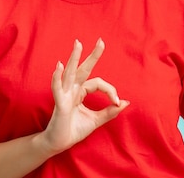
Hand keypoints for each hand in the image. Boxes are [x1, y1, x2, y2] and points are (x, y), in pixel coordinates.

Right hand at [39, 38, 128, 154]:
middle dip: (92, 56)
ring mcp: (65, 95)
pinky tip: (59, 66)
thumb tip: (125, 102)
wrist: (58, 143)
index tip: (117, 102)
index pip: (98, 83)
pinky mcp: (60, 103)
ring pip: (71, 73)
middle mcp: (72, 90)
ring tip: (78, 44)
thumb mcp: (96, 121)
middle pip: (83, 69)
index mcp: (80, 92)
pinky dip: (58, 77)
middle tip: (101, 41)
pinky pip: (58, 88)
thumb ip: (109, 112)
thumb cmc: (73, 130)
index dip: (110, 90)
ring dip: (74, 58)